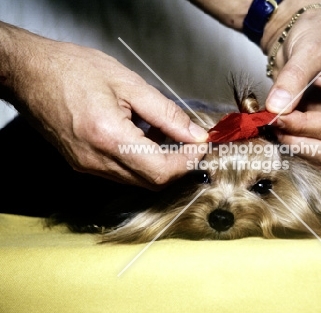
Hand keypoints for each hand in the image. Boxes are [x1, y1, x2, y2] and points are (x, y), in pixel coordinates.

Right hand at [1, 23, 206, 189]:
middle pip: (152, 182)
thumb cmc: (72, 70)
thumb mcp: (129, 84)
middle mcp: (97, 161)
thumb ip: (167, 113)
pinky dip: (141, 161)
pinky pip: (121, 173)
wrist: (29, 73)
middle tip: (190, 141)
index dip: (189, 160)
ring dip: (160, 163)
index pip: (162, 170)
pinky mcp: (82, 165)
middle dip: (179, 165)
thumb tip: (195, 134)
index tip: (201, 143)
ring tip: (165, 134)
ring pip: (138, 180)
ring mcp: (88, 167)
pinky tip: (143, 138)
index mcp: (109, 138)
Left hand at [262, 1, 320, 176]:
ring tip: (274, 127)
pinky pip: (310, 156)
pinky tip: (277, 134)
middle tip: (272, 125)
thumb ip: (292, 80)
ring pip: (320, 160)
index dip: (300, 127)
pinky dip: (291, 150)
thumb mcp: (306, 52)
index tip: (275, 117)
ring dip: (293, 149)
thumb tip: (277, 108)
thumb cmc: (316, 39)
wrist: (307, 38)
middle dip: (297, 143)